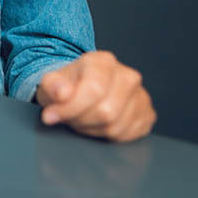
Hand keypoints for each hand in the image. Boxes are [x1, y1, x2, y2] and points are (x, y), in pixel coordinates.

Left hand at [35, 51, 156, 142]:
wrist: (81, 88)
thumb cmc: (67, 85)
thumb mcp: (51, 81)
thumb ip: (52, 85)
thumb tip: (62, 94)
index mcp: (103, 62)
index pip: (94, 89)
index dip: (70, 108)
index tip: (51, 115)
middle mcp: (127, 76)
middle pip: (106, 112)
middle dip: (80, 120)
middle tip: (69, 116)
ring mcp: (140, 96)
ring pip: (115, 126)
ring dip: (91, 129)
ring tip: (82, 118)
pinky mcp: (147, 115)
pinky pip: (126, 135)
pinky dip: (107, 135)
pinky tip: (97, 123)